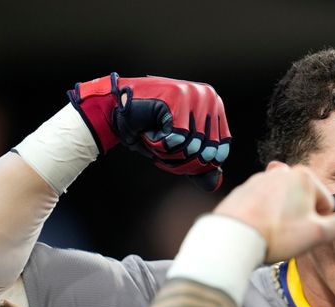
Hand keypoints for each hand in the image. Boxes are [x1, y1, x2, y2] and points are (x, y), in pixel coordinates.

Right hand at [68, 73, 230, 189]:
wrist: (114, 110)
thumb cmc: (148, 130)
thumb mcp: (178, 151)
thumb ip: (198, 166)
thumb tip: (215, 184)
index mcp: (216, 108)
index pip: (220, 152)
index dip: (196, 165)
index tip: (176, 157)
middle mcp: (210, 97)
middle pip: (206, 152)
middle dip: (180, 160)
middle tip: (162, 147)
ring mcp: (194, 94)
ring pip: (191, 146)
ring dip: (167, 152)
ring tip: (155, 137)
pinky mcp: (177, 97)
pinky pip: (176, 139)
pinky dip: (158, 143)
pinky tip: (149, 130)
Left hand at [214, 163, 334, 261]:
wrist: (234, 236)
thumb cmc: (277, 233)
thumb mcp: (317, 235)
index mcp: (304, 177)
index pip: (326, 202)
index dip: (321, 223)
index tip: (308, 234)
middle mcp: (282, 172)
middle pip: (303, 200)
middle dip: (301, 217)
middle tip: (290, 236)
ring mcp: (260, 179)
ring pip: (283, 201)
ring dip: (283, 216)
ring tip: (274, 234)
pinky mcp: (243, 190)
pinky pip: (263, 204)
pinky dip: (264, 215)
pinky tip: (259, 230)